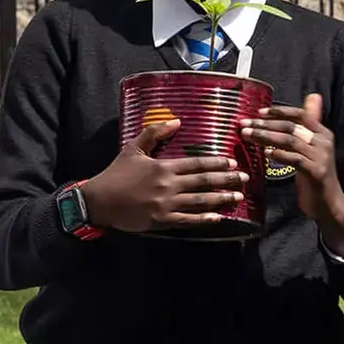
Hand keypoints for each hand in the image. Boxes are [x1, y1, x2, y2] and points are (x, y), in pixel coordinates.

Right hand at [79, 115, 247, 233]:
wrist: (99, 201)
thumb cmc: (116, 174)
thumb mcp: (133, 148)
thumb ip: (155, 133)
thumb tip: (177, 121)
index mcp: (163, 167)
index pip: (196, 163)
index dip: (216, 163)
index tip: (232, 162)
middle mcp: (168, 185)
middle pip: (203, 181)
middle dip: (226, 179)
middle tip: (245, 178)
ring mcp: (166, 204)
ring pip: (200, 201)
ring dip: (221, 198)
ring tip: (238, 196)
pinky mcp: (161, 221)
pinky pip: (187, 221)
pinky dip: (204, 219)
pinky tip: (218, 217)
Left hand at [243, 95, 343, 252]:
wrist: (329, 204)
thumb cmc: (315, 175)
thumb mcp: (311, 148)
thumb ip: (308, 126)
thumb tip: (312, 96)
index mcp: (323, 133)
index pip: (301, 114)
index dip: (279, 112)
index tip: (258, 112)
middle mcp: (324, 141)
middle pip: (292, 126)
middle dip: (266, 124)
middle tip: (244, 124)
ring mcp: (321, 157)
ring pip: (290, 141)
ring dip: (266, 136)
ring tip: (247, 135)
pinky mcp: (316, 172)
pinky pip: (295, 159)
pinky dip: (279, 154)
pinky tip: (265, 153)